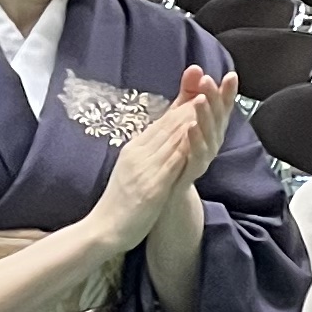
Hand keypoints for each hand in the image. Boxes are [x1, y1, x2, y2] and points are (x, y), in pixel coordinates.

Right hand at [94, 88, 208, 250]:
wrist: (103, 229)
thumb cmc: (121, 201)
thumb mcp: (134, 169)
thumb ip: (149, 151)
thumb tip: (163, 136)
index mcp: (135, 148)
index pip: (163, 121)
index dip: (182, 102)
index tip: (199, 84)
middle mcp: (138, 153)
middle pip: (168, 124)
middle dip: (190, 102)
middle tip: (209, 82)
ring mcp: (144, 169)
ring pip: (171, 139)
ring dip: (190, 118)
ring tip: (208, 99)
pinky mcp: (151, 187)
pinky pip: (170, 164)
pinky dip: (184, 147)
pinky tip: (197, 137)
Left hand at [176, 63, 235, 182]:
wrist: (171, 186)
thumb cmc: (181, 146)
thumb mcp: (182, 114)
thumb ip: (189, 91)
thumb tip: (195, 67)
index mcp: (213, 124)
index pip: (222, 104)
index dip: (228, 91)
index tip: (230, 76)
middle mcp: (215, 137)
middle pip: (218, 115)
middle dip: (214, 97)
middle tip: (208, 81)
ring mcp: (207, 152)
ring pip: (210, 132)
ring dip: (206, 115)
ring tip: (199, 99)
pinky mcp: (195, 167)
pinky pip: (198, 152)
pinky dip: (195, 139)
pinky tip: (190, 127)